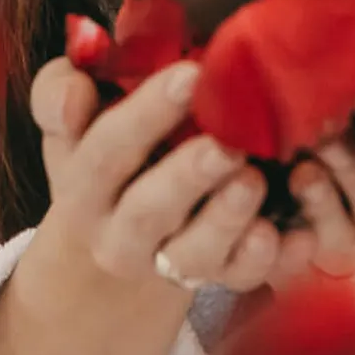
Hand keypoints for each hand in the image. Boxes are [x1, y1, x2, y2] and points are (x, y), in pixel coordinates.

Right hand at [28, 57, 283, 292]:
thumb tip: (76, 83)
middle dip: (188, 177)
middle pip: (149, 212)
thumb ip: (59, 95)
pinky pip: (243, 278)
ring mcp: (169, 264)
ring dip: (227, 221)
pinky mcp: (216, 280)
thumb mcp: (70, 128)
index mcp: (83, 188)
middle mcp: (120, 235)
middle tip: (226, 144)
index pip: (106, 151)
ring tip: (254, 181)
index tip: (190, 74)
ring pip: (195, 254)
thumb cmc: (105, 159)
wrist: (118, 240)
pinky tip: (295, 232)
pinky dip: (272, 257)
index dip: (145, 114)